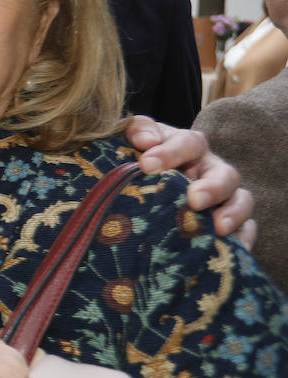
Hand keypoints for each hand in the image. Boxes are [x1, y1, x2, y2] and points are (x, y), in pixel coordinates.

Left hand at [124, 115, 253, 244]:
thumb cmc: (136, 157)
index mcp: (188, 146)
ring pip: (241, 200)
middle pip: (224, 174)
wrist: (136, 183)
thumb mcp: (131, 137)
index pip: (189, 144)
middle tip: (194, 200)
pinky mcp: (226, 221)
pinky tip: (235, 247)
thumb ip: (137, 130)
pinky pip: (246, 228)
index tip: (146, 165)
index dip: (170, 153)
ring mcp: (222, 196)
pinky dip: (244, 236)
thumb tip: (146, 141)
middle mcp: (210, 169)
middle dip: (212, 187)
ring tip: (218, 228)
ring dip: (233, 213)